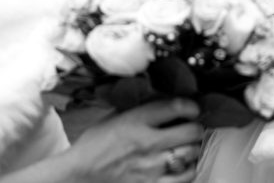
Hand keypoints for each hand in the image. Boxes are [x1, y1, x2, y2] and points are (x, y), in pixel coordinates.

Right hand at [60, 99, 202, 182]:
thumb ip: (138, 108)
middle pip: (191, 131)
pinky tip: (181, 165)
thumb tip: (160, 98)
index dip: (191, 105)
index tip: (192, 108)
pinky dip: (187, 169)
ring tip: (187, 145)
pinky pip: (185, 177)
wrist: (78, 175)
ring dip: (193, 147)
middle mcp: (147, 143)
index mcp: (136, 121)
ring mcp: (151, 166)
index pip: (176, 106)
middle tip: (192, 127)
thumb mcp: (113, 117)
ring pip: (192, 153)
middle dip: (196, 127)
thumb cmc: (94, 145)